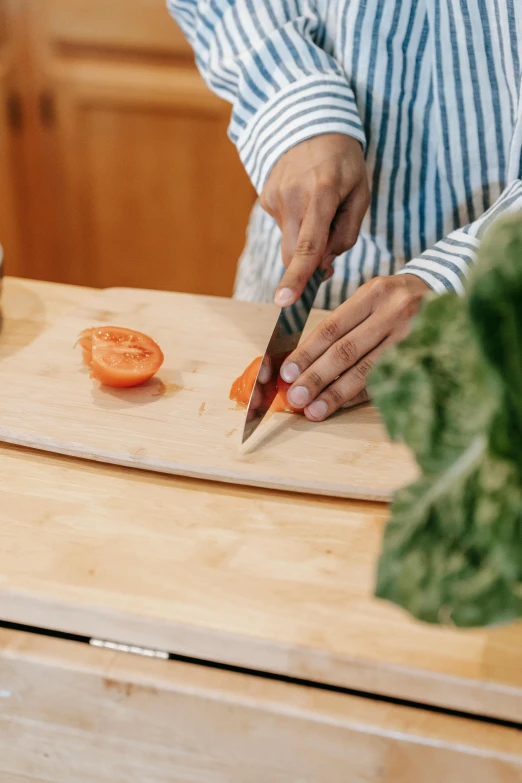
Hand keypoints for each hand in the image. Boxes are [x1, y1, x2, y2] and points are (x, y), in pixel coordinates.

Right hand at [260, 133, 368, 306]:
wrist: (310, 125)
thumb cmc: (344, 162)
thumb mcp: (360, 193)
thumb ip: (346, 234)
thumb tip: (324, 265)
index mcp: (322, 194)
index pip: (308, 245)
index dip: (298, 276)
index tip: (284, 301)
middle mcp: (293, 197)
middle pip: (294, 254)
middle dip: (309, 265)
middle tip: (329, 253)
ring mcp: (274, 198)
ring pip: (289, 244)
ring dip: (305, 240)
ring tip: (319, 209)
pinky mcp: (265, 198)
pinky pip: (283, 228)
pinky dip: (296, 225)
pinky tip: (304, 201)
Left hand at [279, 274, 430, 420]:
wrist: (453, 294)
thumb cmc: (401, 300)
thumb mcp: (375, 296)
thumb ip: (346, 323)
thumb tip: (306, 361)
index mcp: (375, 293)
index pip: (333, 327)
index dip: (307, 352)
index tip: (287, 373)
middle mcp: (395, 312)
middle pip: (346, 350)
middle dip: (316, 376)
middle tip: (295, 397)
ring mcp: (414, 336)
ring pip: (367, 370)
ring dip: (336, 393)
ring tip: (314, 410)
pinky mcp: (425, 356)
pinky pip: (387, 380)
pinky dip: (361, 395)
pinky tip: (341, 407)